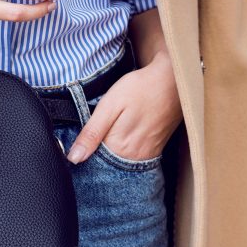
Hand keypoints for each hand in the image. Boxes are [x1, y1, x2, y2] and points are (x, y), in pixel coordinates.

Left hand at [65, 51, 182, 163]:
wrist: (173, 79)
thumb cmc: (140, 88)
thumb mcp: (110, 106)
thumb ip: (92, 133)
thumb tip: (74, 158)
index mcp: (120, 148)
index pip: (93, 164)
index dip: (82, 156)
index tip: (74, 148)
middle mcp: (135, 157)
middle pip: (107, 166)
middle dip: (94, 158)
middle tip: (90, 138)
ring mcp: (147, 154)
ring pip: (120, 164)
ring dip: (108, 156)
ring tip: (105, 136)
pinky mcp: (155, 148)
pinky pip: (133, 158)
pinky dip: (122, 153)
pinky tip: (119, 139)